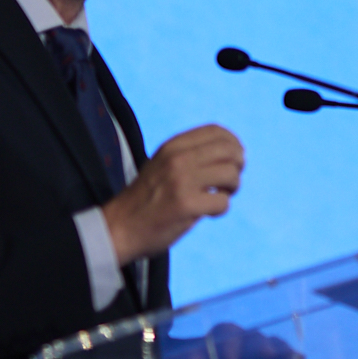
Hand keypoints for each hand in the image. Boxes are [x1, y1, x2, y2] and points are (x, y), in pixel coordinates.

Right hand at [105, 125, 242, 265]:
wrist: (119, 227)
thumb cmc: (145, 199)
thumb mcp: (162, 164)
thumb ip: (189, 155)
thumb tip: (231, 153)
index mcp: (173, 146)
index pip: (216, 131)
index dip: (233, 144)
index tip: (233, 159)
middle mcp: (178, 159)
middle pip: (229, 150)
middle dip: (238, 165)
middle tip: (230, 181)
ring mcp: (182, 181)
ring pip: (231, 174)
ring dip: (232, 187)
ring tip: (221, 196)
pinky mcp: (186, 205)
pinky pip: (223, 202)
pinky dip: (221, 208)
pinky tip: (208, 212)